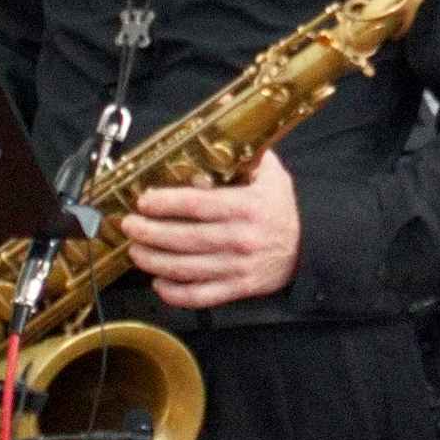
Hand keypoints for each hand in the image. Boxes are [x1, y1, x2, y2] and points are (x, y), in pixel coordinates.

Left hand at [120, 153, 303, 310]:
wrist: (309, 249)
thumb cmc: (282, 209)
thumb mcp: (271, 175)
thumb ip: (245, 158)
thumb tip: (212, 143)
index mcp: (245, 207)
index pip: (197, 205)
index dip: (165, 203)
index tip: (144, 201)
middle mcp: (239, 238)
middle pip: (184, 238)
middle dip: (150, 232)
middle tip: (130, 225)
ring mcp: (237, 267)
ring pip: (186, 268)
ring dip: (154, 261)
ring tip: (136, 251)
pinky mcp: (237, 288)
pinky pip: (201, 296)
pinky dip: (176, 294)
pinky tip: (158, 283)